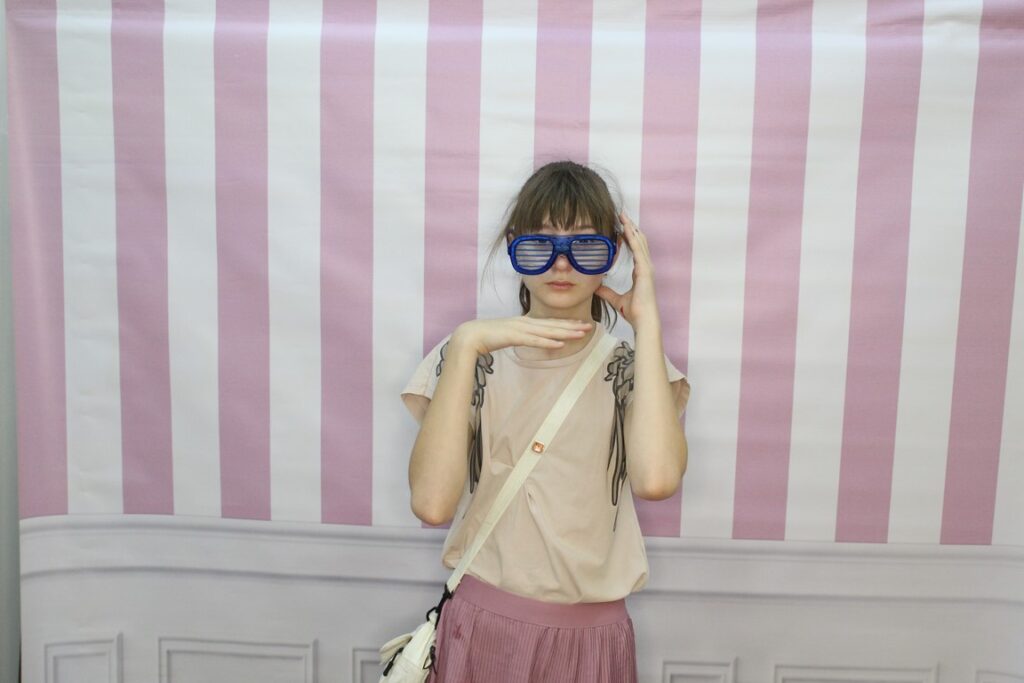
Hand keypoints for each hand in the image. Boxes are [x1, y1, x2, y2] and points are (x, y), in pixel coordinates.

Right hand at [453, 315, 593, 355]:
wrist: (470, 336)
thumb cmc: (487, 336)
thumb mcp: (508, 335)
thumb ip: (521, 336)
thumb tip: (531, 339)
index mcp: (524, 322)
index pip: (549, 322)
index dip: (566, 323)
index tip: (581, 323)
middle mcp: (525, 322)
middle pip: (553, 324)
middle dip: (572, 326)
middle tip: (590, 326)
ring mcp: (520, 328)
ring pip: (547, 331)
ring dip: (565, 332)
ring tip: (581, 333)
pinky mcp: (514, 336)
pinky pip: (534, 340)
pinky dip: (548, 341)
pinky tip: (560, 343)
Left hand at [595, 211, 659, 329]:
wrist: (643, 319)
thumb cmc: (634, 312)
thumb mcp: (616, 299)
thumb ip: (607, 292)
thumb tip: (596, 288)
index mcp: (641, 272)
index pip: (635, 249)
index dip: (629, 237)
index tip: (621, 227)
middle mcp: (645, 267)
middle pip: (639, 241)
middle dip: (631, 227)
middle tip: (622, 214)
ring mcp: (647, 267)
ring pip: (639, 241)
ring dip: (631, 228)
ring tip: (623, 216)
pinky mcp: (645, 270)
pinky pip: (638, 249)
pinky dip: (632, 238)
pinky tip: (626, 229)